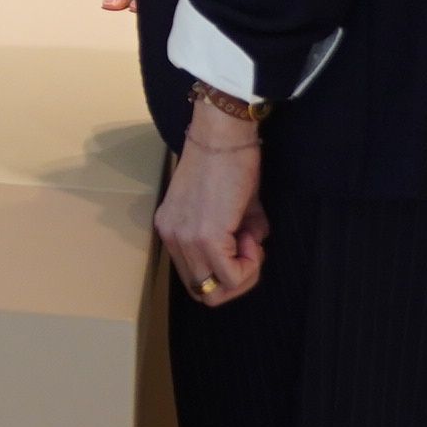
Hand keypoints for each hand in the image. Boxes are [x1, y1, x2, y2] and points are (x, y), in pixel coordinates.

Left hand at [154, 95, 269, 305]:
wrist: (224, 135)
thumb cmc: (229, 161)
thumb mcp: (230, 206)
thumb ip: (239, 233)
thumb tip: (254, 248)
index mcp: (172, 229)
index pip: (195, 277)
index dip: (226, 269)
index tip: (242, 240)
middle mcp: (172, 237)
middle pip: (204, 292)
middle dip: (236, 278)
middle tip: (250, 247)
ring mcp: (185, 239)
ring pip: (216, 291)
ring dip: (244, 272)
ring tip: (250, 239)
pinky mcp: (205, 237)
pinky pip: (232, 276)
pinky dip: (250, 265)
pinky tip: (252, 236)